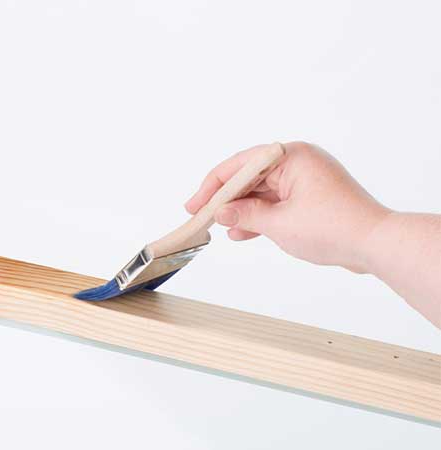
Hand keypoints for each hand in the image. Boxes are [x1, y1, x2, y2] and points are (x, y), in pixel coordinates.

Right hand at [185, 142, 389, 272]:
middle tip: (203, 216)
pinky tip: (241, 233)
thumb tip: (220, 212)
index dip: (213, 186)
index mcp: (290, 156)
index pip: (240, 165)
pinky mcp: (309, 197)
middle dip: (226, 199)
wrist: (375, 244)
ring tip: (220, 227)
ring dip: (241, 210)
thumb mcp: (279, 223)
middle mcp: (297, 162)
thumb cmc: (336, 227)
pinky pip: (276, 202)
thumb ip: (245, 215)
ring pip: (261, 192)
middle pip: (249, 177)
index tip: (195, 205)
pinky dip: (259, 216)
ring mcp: (304, 180)